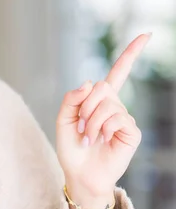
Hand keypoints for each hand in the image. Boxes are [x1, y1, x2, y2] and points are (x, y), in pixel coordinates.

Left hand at [56, 33, 150, 198]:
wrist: (79, 172)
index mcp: (99, 99)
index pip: (118, 73)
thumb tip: (89, 83)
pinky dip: (102, 129)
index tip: (146, 36)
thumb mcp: (63, 118)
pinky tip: (101, 140)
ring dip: (91, 121)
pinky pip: (116, 118)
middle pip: (101, 87)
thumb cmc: (71, 147)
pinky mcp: (131, 131)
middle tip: (82, 126)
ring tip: (89, 136)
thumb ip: (71, 98)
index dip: (131, 54)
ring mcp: (124, 118)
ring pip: (106, 104)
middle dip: (85, 106)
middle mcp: (114, 105)